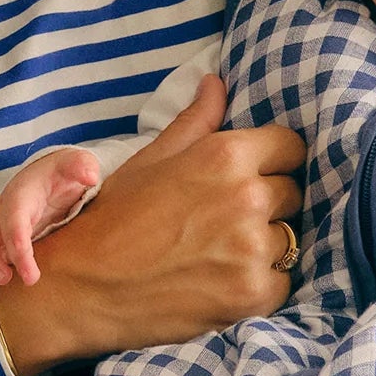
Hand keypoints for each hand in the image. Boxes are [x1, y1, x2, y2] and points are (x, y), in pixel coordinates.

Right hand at [0, 73, 305, 375]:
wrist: (83, 288)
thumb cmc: (113, 219)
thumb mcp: (151, 160)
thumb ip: (195, 121)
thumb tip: (216, 82)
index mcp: (226, 156)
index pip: (292, 147)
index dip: (275, 161)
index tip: (257, 175)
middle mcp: (247, 197)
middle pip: (292, 194)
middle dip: (268, 204)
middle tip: (226, 221)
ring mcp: (253, 249)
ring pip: (287, 239)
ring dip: (263, 246)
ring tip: (220, 254)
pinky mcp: (254, 293)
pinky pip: (284, 282)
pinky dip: (260, 284)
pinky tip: (222, 282)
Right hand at [0, 147, 103, 287]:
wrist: (53, 175)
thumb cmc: (64, 171)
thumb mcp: (76, 162)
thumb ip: (82, 165)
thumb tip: (90, 176)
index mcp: (21, 194)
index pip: (14, 219)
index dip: (17, 242)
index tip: (27, 263)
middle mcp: (6, 211)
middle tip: (18, 279)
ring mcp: (4, 225)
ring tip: (6, 282)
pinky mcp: (8, 239)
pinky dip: (1, 268)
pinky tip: (14, 284)